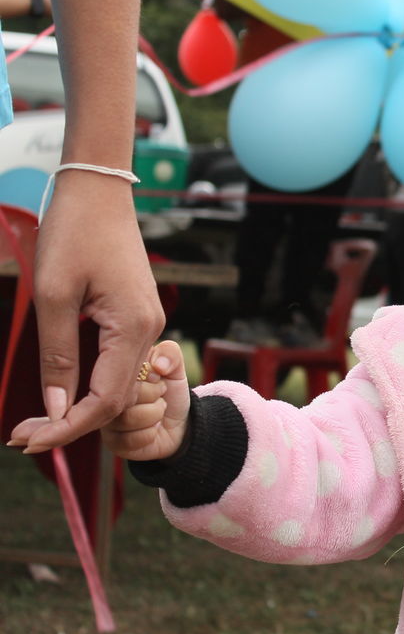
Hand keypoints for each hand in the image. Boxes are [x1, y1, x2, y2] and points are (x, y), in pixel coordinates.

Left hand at [20, 172, 165, 453]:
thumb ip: (57, 356)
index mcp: (134, 328)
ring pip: (121, 386)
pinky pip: (121, 365)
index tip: (29, 441)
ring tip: (38, 418)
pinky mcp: (138, 316)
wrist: (99, 192)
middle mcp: (151, 331)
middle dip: (73, 424)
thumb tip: (55, 408)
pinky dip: (93, 385)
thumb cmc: (74, 235)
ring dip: (83, 408)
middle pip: (119, 401)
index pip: (106, 401)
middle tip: (24, 435)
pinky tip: (64, 389)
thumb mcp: (54, 297)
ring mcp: (148, 324)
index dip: (69, 427)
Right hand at [103, 341, 189, 460]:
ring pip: (127, 419)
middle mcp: (104, 397)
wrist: (179, 425)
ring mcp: (105, 420)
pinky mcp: (111, 441)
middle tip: (160, 397)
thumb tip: (158, 364)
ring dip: (154, 416)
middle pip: (124, 397)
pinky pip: (128, 440)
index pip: (126, 373)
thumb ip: (170, 354)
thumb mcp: (175, 369)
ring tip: (158, 411)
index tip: (158, 379)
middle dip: (154, 398)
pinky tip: (152, 428)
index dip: (151, 379)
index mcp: (116, 373)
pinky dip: (150, 434)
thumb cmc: (171, 393)